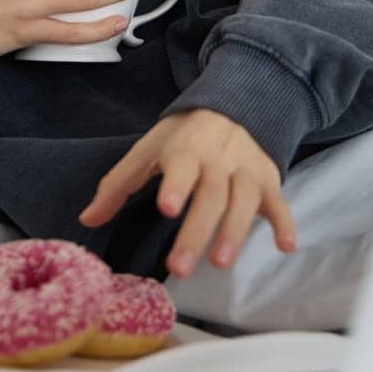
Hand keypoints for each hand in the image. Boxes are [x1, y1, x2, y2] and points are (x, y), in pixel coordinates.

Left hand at [78, 108, 298, 277]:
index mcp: (185, 150)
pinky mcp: (268, 179)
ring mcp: (246, 169)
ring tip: (220, 262)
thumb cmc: (184, 136)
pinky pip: (279, 201)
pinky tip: (285, 245)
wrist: (236, 104)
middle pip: (210, 197)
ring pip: (243, 202)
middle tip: (179, 267)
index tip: (167, 207)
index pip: (180, 167)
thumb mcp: (149, 150)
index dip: (176, 185)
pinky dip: (285, 222)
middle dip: (196, 231)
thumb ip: (118, 185)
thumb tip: (87, 220)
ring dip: (234, 232)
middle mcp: (218, 160)